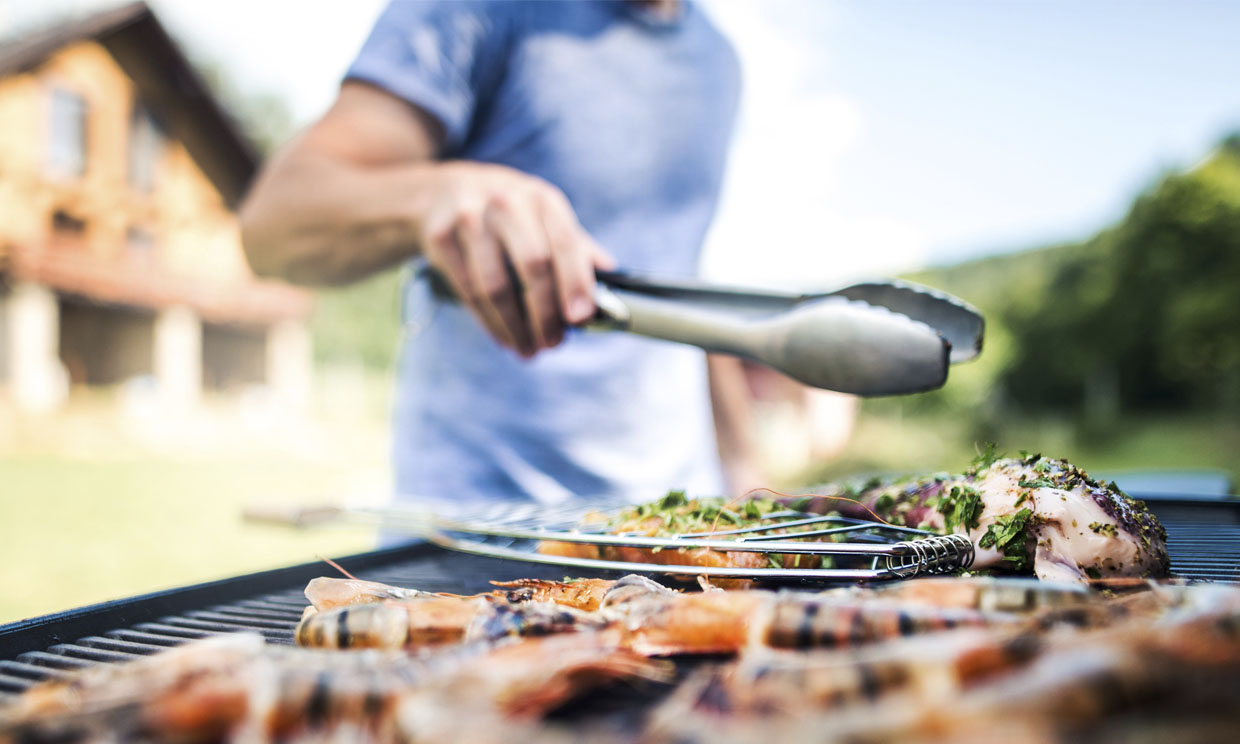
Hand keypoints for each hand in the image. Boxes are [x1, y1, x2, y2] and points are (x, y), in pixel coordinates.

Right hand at [417, 162, 615, 355]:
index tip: (581, 318)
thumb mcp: (541, 215)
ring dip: (516, 327)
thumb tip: (611, 274)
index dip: (575, 283)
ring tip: (530, 350)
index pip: (566, 242)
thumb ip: (575, 244)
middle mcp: (506, 203)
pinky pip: (468, 292)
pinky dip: (490, 323)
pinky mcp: (440, 238)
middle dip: (546, 313)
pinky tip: (504, 338)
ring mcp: (470, 219)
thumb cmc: (506, 211)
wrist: (438, 193)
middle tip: (554, 343)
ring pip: (495, 286)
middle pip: (532, 266)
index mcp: (541, 198)